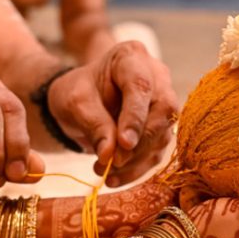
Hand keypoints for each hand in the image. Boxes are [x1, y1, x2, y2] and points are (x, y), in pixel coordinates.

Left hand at [47, 41, 177, 186]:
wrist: (79, 100)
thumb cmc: (76, 92)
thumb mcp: (75, 103)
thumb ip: (94, 125)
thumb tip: (110, 157)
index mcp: (131, 57)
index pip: (141, 86)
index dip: (135, 117)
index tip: (124, 144)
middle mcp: (156, 77)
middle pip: (162, 111)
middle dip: (139, 143)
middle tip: (113, 163)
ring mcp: (162, 102)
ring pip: (162, 135)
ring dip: (135, 161)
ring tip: (105, 173)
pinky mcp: (161, 128)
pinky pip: (156, 152)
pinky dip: (136, 169)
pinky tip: (114, 179)